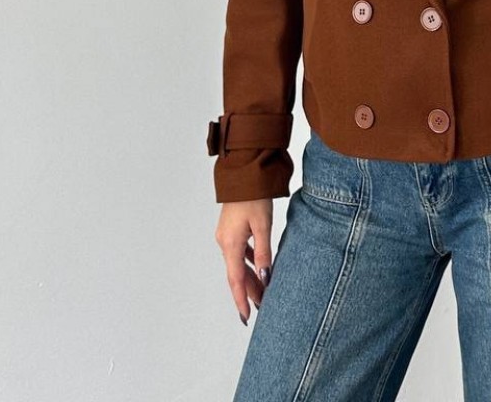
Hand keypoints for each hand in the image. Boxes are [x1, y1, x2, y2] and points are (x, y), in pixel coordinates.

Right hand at [215, 198, 274, 324]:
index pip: (236, 279)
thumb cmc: (254, 196)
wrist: (244, 173)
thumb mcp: (263, 225)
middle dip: (249, 291)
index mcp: (231, 243)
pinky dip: (249, 262)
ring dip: (250, 277)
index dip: (241, 299)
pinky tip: (258, 266)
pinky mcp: (231, 229)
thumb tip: (265, 277)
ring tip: (263, 291)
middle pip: (237, 273)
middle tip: (262, 307)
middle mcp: (225, 242)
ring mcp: (226, 235)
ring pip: (238, 263)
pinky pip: (239, 252)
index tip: (246, 316)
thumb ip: (263, 252)